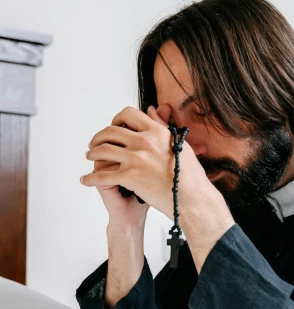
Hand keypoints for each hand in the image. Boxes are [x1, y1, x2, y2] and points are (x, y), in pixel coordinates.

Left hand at [81, 105, 220, 220]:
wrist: (191, 198)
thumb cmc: (190, 175)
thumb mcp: (178, 144)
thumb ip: (162, 126)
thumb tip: (152, 110)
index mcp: (156, 132)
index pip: (129, 114)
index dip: (117, 119)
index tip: (114, 126)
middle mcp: (144, 141)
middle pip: (111, 131)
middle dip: (99, 136)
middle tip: (95, 143)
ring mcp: (136, 158)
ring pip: (103, 150)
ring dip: (92, 153)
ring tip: (90, 157)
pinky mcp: (129, 176)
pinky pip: (102, 175)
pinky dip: (91, 178)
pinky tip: (86, 180)